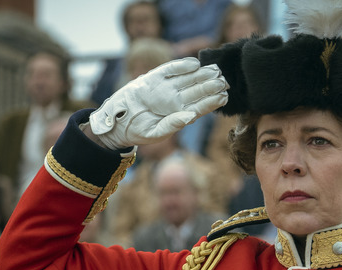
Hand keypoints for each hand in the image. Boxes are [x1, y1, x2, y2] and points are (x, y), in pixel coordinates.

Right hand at [89, 58, 227, 149]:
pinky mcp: (155, 77)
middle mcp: (176, 99)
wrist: (116, 121)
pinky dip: (182, 65)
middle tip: (224, 80)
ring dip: (202, 74)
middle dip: (211, 85)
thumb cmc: (137, 131)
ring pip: (188, 78)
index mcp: (180, 114)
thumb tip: (191, 116)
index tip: (224, 96)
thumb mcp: (155, 133)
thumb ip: (173, 125)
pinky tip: (195, 63)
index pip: (201, 106)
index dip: (213, 101)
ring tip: (215, 70)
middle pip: (198, 90)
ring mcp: (166, 87)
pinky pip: (171, 69)